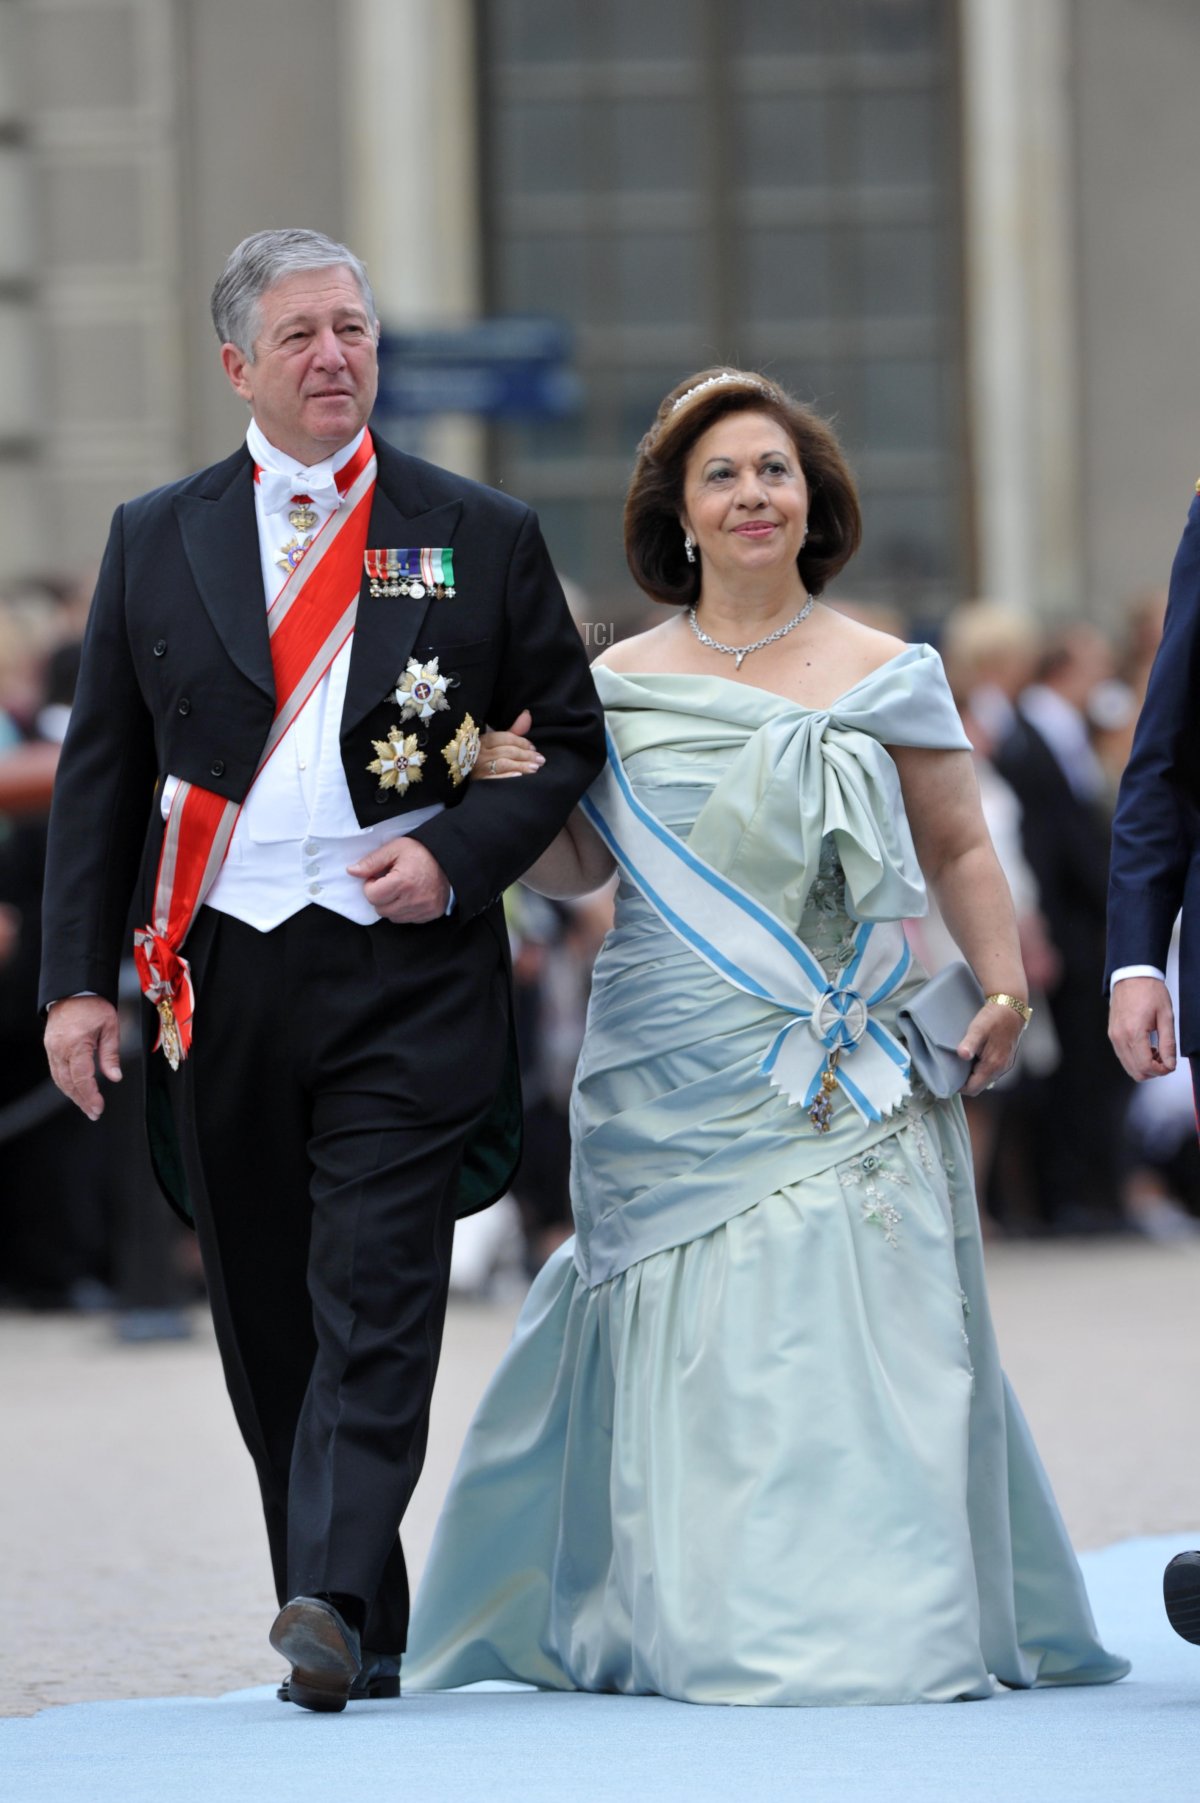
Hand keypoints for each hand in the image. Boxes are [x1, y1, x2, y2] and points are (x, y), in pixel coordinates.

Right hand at [44, 995, 121, 1120]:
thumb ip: (111, 1054)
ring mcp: (52, 1048)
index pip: (82, 1078)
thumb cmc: (94, 1004)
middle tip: (94, 1113)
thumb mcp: (110, 1026)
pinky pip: (56, 1071)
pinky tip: (75, 1091)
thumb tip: (115, 1077)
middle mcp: (60, 1049)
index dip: (90, 1096)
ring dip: (72, 1095)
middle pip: (69, 1083)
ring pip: (60, 1079)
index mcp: (76, 1044)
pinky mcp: (50, 1047)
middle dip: (82, 1101)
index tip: (98, 1108)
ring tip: (86, 1106)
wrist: (73, 988)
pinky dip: (65, 1084)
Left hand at [347, 836, 450, 922]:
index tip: (379, 876)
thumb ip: (371, 861)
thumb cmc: (422, 852)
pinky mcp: (430, 914)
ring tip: (400, 889)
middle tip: (389, 882)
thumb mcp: (395, 848)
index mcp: (403, 881)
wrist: (450, 860)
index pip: (372, 896)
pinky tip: (410, 896)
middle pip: (380, 908)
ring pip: (391, 917)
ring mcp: (423, 909)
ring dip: (390, 905)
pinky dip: (403, 910)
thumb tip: (351, 871)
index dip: (371, 885)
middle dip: (379, 896)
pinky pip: (406, 920)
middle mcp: (413, 899)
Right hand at [476, 710, 542, 779]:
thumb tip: (527, 714)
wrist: (463, 778)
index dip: (522, 742)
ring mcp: (478, 769)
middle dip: (526, 755)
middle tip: (540, 760)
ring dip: (521, 765)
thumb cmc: (485, 758)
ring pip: (503, 764)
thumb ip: (513, 731)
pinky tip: (519, 777)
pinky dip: (507, 777)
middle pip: (507, 751)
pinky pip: (494, 779)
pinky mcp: (479, 783)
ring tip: (535, 768)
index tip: (534, 748)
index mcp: (483, 741)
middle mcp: (479, 753)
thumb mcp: (497, 743)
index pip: (505, 738)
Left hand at [957, 998, 1026, 1096]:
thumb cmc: (993, 1018)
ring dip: (973, 1076)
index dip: (959, 1087)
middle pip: (979, 1086)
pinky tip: (972, 1058)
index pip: (973, 1089)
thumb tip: (963, 1055)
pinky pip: (991, 1071)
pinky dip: (980, 1069)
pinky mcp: (1006, 1059)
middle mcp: (1001, 1069)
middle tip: (951, 1071)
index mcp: (993, 1065)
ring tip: (960, 1065)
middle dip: (965, 1082)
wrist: (1011, 1007)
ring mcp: (1005, 1065)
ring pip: (985, 1079)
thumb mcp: (978, 1028)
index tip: (948, 1079)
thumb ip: (970, 1043)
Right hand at [1108, 975, 1176, 1080]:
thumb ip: (1168, 1043)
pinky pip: (1123, 1056)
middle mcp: (1120, 1037)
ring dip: (1144, 1065)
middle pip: (1136, 1071)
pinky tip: (1146, 1047)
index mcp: (1134, 1032)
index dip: (1161, 1071)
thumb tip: (1169, 1063)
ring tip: (1156, 1051)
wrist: (1132, 976)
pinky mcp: (1112, 1034)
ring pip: (1128, 1066)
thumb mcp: (1166, 1016)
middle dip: (1153, 1071)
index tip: (1170, 1065)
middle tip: (1165, 1059)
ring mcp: (1114, 1037)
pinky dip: (1136, 1058)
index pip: (1146, 1066)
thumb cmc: (1149, 991)